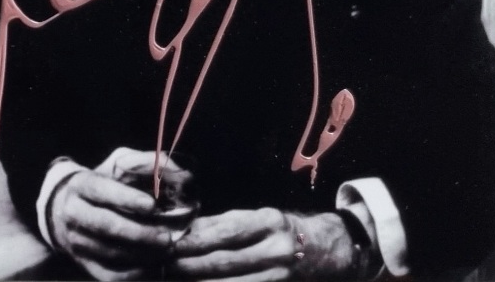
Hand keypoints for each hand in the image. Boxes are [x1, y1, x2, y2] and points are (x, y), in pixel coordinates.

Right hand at [47, 149, 187, 280]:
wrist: (66, 208)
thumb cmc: (105, 184)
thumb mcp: (118, 165)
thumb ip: (146, 163)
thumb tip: (177, 170)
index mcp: (81, 185)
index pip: (100, 190)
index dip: (125, 198)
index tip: (151, 205)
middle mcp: (74, 213)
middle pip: (105, 226)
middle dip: (138, 233)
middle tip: (167, 238)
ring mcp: (77, 241)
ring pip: (110, 253)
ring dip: (141, 255)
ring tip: (167, 251)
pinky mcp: (85, 264)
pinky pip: (110, 275)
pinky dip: (135, 274)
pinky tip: (156, 267)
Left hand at [168, 208, 360, 279]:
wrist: (332, 251)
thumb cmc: (285, 230)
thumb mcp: (262, 219)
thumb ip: (229, 225)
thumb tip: (187, 232)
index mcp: (269, 222)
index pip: (224, 231)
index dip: (194, 239)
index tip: (168, 242)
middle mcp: (277, 249)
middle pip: (223, 261)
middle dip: (188, 264)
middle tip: (161, 264)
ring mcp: (280, 273)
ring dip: (199, 280)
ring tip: (173, 277)